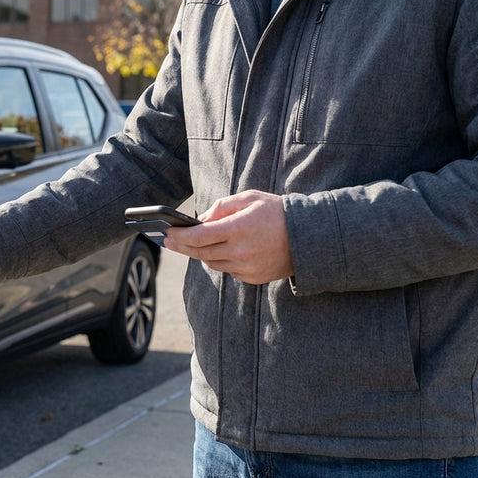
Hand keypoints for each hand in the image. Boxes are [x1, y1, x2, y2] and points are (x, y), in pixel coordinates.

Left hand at [163, 190, 293, 284]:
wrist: (310, 236)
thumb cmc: (277, 212)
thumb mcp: (250, 198)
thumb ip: (222, 206)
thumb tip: (200, 220)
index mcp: (239, 228)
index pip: (199, 236)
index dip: (180, 236)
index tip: (167, 233)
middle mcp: (241, 251)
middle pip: (200, 252)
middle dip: (182, 246)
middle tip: (169, 241)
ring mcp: (247, 267)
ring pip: (212, 263)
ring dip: (200, 253)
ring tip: (192, 244)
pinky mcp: (253, 278)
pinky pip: (228, 270)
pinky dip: (220, 261)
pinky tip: (220, 251)